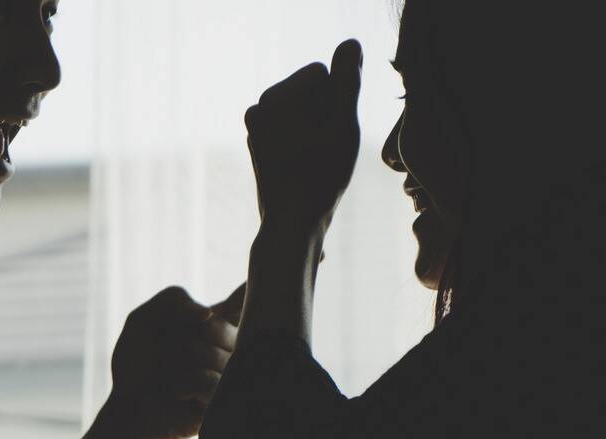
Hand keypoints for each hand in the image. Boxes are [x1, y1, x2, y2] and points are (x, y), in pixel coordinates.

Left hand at [106, 284, 246, 438]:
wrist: (128, 409)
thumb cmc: (139, 365)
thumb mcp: (144, 320)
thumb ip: (173, 300)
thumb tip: (206, 314)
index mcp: (216, 325)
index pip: (246, 301)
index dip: (261, 288)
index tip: (281, 272)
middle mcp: (231, 348)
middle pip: (215, 325)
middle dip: (180, 336)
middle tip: (167, 353)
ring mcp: (232, 376)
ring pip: (209, 353)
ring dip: (176, 363)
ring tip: (170, 377)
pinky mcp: (225, 402)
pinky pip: (205, 380)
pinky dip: (181, 384)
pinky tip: (177, 394)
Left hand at [246, 39, 362, 235]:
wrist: (292, 226)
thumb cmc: (321, 177)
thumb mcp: (344, 124)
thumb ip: (348, 80)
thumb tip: (350, 46)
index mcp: (274, 96)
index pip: (323, 73)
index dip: (338, 103)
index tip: (332, 134)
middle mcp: (258, 107)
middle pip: (312, 91)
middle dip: (326, 114)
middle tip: (326, 151)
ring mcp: (256, 129)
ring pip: (304, 112)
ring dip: (318, 130)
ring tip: (317, 161)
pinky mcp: (259, 147)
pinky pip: (294, 131)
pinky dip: (305, 143)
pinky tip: (307, 168)